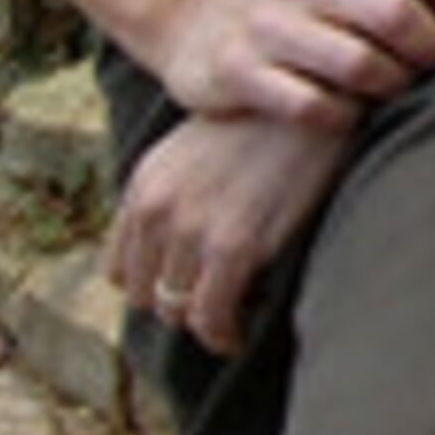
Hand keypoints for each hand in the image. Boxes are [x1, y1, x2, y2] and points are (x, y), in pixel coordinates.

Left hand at [108, 109, 354, 355]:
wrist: (315, 99)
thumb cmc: (267, 126)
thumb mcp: (197, 150)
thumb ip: (175, 194)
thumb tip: (179, 245)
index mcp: (144, 184)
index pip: (119, 267)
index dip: (150, 284)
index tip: (183, 288)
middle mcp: (158, 208)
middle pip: (144, 293)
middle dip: (176, 304)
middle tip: (213, 305)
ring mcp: (194, 228)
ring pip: (175, 310)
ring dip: (202, 321)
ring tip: (231, 319)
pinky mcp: (235, 246)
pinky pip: (211, 317)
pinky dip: (222, 335)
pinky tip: (239, 334)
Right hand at [153, 0, 434, 128]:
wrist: (198, 22)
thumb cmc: (301, 2)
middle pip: (398, 14)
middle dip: (433, 47)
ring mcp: (267, 27)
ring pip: (358, 64)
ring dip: (392, 86)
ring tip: (396, 90)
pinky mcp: (235, 72)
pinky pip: (309, 105)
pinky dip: (341, 116)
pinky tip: (348, 114)